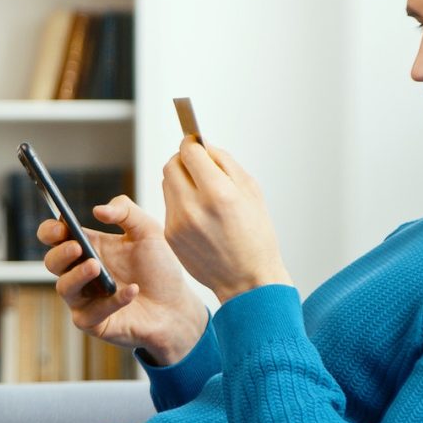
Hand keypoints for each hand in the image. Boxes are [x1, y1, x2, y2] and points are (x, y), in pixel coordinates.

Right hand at [38, 195, 207, 365]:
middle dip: (60, 253)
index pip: (54, 236)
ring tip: (96, 267)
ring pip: (64, 288)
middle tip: (78, 246)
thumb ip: (126, 211)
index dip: (50, 230)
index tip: (61, 226)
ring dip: (77, 276)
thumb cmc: (159, 267)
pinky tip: (132, 291)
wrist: (177, 306)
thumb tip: (98, 210)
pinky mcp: (94, 322)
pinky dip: (111, 301)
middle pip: (52, 262)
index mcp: (88, 247)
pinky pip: (92, 314)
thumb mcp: (148, 231)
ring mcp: (85, 299)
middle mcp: (81, 273)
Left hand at [162, 137, 291, 302]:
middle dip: (183, 159)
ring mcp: (178, 223)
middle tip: (197, 165)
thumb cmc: (256, 235)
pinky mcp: (170, 235)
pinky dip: (180, 201)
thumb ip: (225, 162)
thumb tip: (203, 145)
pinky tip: (199, 213)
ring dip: (180, 179)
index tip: (195, 143)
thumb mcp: (251, 191)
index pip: (189, 151)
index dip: (192, 143)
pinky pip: (169, 205)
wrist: (247, 279)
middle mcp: (194, 207)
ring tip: (200, 191)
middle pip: (171, 165)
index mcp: (218, 193)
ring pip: (166, 183)